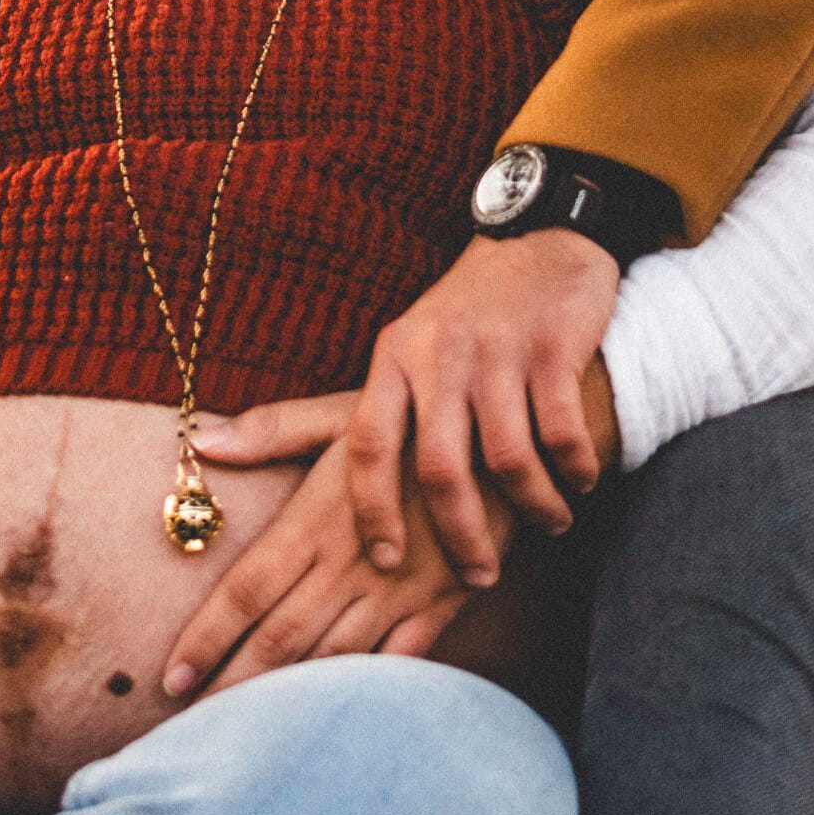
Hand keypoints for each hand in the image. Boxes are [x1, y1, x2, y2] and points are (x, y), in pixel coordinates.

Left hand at [161, 428, 507, 698]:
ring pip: (330, 657)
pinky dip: (361, 690)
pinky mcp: (440, 604)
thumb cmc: (415, 416)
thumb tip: (203, 439)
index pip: (248, 587)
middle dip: (232, 683)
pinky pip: (394, 662)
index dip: (207, 635)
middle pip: (280, 636)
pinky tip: (332, 713)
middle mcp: (351, 561)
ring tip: (247, 728)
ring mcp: (397, 589)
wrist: (505, 434)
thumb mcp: (345, 412)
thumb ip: (274, 430)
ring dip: (286, 696)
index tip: (171, 674)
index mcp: (318, 515)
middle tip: (192, 723)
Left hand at [345, 230, 621, 586]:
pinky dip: (573, 469)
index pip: (367, 445)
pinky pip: (561, 433)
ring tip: (551, 524)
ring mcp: (499, 349)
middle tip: (480, 575)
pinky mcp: (553, 347)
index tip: (386, 562)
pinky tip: (579, 481)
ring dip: (534, 507)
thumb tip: (234, 457)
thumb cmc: (463, 319)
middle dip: (461, 536)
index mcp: (395, 356)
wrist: (539, 239)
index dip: (373, 511)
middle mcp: (441, 352)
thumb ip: (343, 413)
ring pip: (508, 460)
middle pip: (440, 469)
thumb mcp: (400, 351)